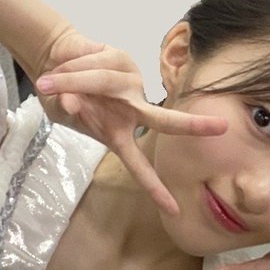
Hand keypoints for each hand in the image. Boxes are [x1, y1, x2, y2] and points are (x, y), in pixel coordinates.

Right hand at [33, 29, 226, 213]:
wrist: (55, 61)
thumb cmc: (62, 95)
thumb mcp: (62, 112)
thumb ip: (70, 111)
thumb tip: (72, 102)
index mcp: (121, 133)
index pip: (141, 165)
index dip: (154, 188)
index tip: (174, 211)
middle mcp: (133, 109)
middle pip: (164, 120)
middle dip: (192, 125)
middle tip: (222, 128)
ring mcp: (132, 83)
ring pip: (102, 82)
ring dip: (70, 81)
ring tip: (47, 83)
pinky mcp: (123, 58)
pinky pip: (95, 64)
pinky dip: (72, 67)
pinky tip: (63, 67)